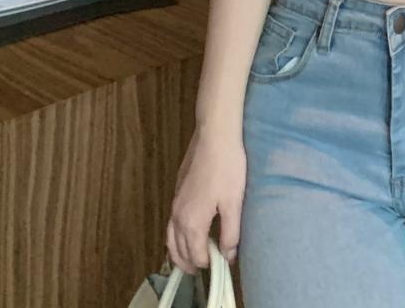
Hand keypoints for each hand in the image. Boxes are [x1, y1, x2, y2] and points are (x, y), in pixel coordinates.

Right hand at [166, 123, 246, 271]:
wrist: (214, 134)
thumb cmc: (227, 168)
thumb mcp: (234, 203)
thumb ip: (230, 233)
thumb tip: (228, 256)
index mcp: (192, 222)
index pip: (195, 255)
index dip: (208, 264)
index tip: (222, 264)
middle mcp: (178, 215)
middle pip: (177, 249)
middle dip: (189, 263)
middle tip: (203, 270)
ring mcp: (175, 202)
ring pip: (170, 236)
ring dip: (178, 252)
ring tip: (191, 259)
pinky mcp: (177, 190)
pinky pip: (171, 222)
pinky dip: (176, 236)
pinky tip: (189, 231)